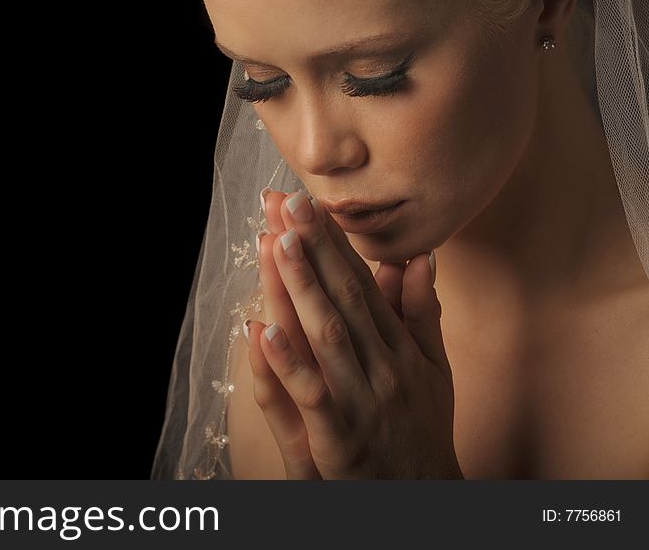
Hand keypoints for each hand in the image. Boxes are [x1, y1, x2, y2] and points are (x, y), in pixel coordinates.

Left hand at [244, 188, 462, 478]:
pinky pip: (311, 393)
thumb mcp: (435, 367)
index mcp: (399, 346)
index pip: (362, 283)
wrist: (424, 495)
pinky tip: (262, 329)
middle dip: (314, 247)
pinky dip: (287, 361)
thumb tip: (421, 257)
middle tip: (286, 201)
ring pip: (327, 334)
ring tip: (277, 242)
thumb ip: (422, 312)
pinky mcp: (340, 434)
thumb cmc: (423, 427)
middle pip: (344, 297)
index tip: (309, 203)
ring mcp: (362, 398)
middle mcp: (383, 364)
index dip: (334, 242)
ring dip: (301, 286)